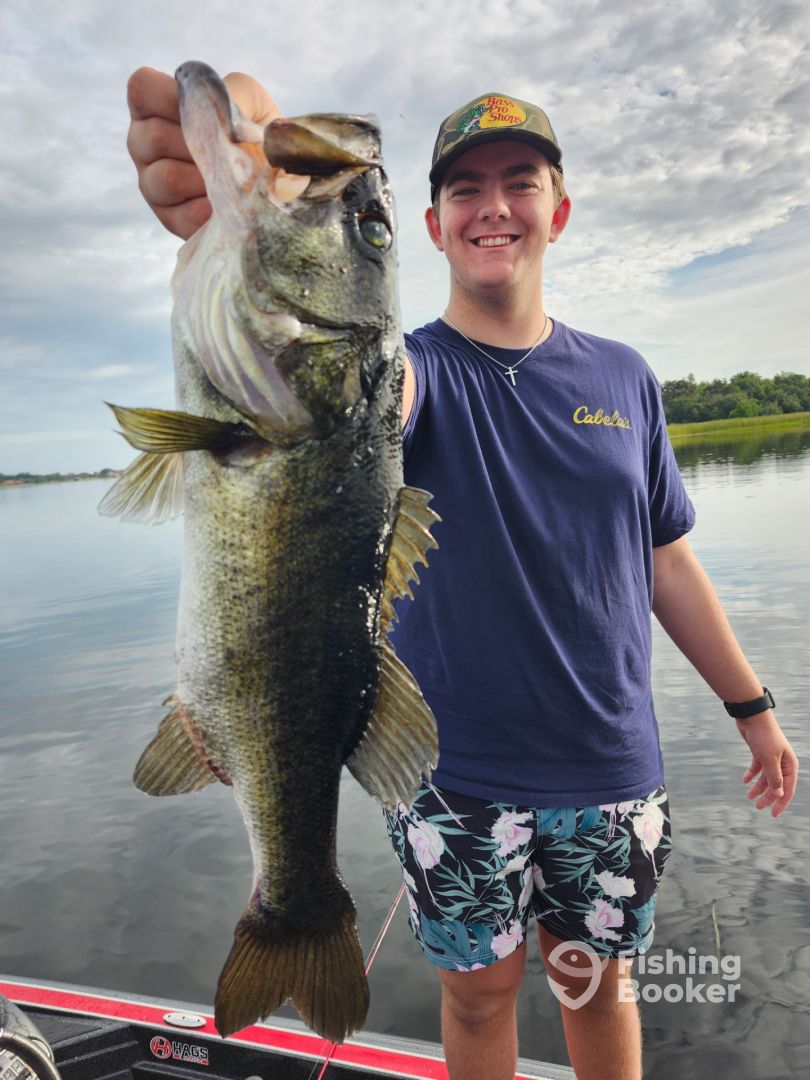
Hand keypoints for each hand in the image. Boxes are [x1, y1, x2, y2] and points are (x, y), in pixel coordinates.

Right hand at [126, 67, 283, 238]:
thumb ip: (234, 91)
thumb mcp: (250, 99)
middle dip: (200, 144)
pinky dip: (213, 209)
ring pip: (167, 178)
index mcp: (154, 108)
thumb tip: (222, 114)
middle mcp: (144, 144)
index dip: (170, 95)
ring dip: (207, 179)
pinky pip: (186, 214)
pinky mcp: (170, 219)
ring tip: (232, 178)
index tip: (203, 108)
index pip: (142, 88)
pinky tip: (230, 203)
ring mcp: (152, 184)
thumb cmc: (254, 131)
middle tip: (228, 150)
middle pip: (155, 137)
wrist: (277, 180)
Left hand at [737, 712, 798, 816]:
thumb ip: (774, 778)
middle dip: (768, 796)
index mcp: (790, 765)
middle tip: (757, 806)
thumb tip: (779, 794)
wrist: (752, 717)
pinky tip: (745, 781)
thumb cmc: (764, 736)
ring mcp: (771, 757)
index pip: (787, 789)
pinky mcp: (759, 752)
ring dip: (758, 787)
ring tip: (749, 796)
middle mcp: (782, 762)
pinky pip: (757, 767)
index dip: (781, 803)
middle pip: (776, 784)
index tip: (773, 815)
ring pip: (765, 777)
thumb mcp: (769, 760)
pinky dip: (751, 775)